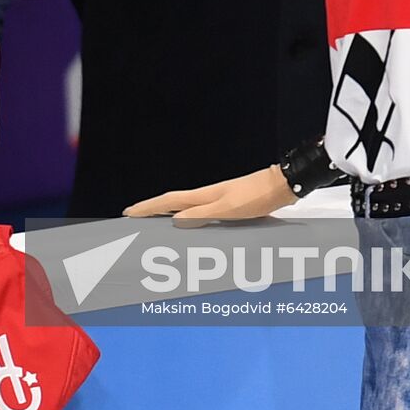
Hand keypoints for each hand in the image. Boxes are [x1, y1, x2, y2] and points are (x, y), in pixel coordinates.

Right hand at [122, 166, 296, 226]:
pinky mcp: (229, 204)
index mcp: (203, 196)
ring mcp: (217, 199)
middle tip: (136, 218)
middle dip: (153, 210)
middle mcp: (207, 196)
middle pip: (173, 203)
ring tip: (156, 222)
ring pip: (185, 207)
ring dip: (168, 214)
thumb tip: (174, 220)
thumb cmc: (255, 198)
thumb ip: (202, 215)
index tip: (128, 212)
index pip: (168, 202)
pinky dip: (187, 217)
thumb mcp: (228, 209)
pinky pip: (199, 212)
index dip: (148, 207)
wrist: (280, 186)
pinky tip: (192, 224)